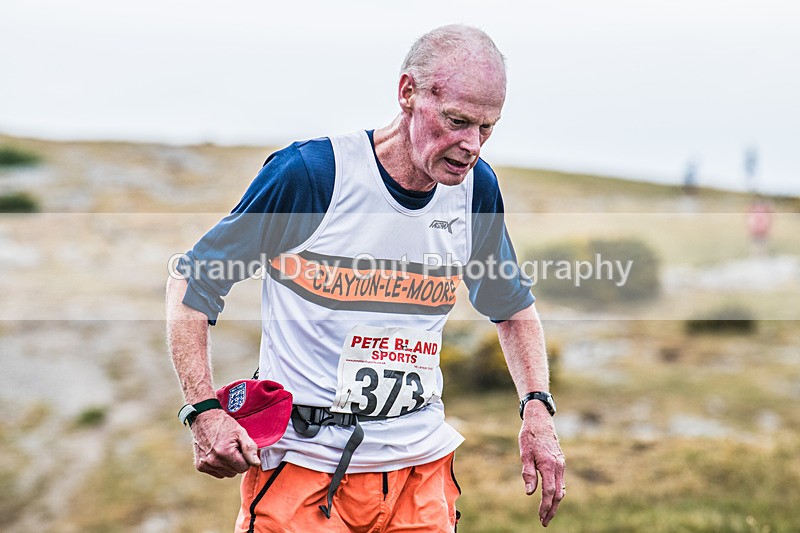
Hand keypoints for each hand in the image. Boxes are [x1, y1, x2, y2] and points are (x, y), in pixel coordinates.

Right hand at [190, 409, 260, 477]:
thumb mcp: (241, 433)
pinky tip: (218, 454)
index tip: (241, 449)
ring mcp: (205, 464)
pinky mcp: (200, 466)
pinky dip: (220, 466)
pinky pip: (217, 473)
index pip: (244, 468)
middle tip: (233, 448)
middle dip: (237, 462)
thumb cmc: (224, 424)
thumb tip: (256, 464)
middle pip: (235, 472)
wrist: (204, 418)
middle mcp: (213, 461)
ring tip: (225, 450)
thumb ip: (250, 449)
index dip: (245, 458)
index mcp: (225, 453)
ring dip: (229, 465)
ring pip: (227, 474)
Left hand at [519, 402, 565, 526]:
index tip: (540, 516)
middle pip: (558, 494)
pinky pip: (561, 481)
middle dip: (552, 509)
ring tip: (547, 514)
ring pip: (561, 489)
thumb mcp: (524, 453)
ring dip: (555, 503)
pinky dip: (557, 492)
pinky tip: (552, 498)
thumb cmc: (530, 435)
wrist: (540, 419)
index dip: (545, 506)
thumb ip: (527, 473)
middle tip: (544, 522)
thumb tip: (530, 492)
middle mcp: (558, 466)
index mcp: (549, 465)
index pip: (549, 492)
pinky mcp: (560, 462)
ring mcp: (561, 464)